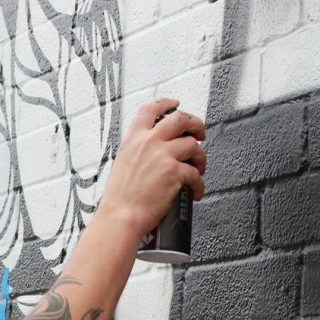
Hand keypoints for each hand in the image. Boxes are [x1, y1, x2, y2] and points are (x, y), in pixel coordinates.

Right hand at [100, 99, 205, 236]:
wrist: (121, 216)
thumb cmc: (119, 198)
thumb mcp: (122, 164)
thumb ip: (138, 152)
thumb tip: (154, 152)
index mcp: (133, 140)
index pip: (150, 110)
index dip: (166, 103)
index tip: (175, 105)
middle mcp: (149, 143)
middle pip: (180, 120)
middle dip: (195, 124)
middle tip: (199, 134)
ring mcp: (163, 156)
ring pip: (193, 145)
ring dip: (200, 158)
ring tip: (198, 169)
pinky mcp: (175, 172)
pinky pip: (196, 174)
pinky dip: (199, 184)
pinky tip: (195, 191)